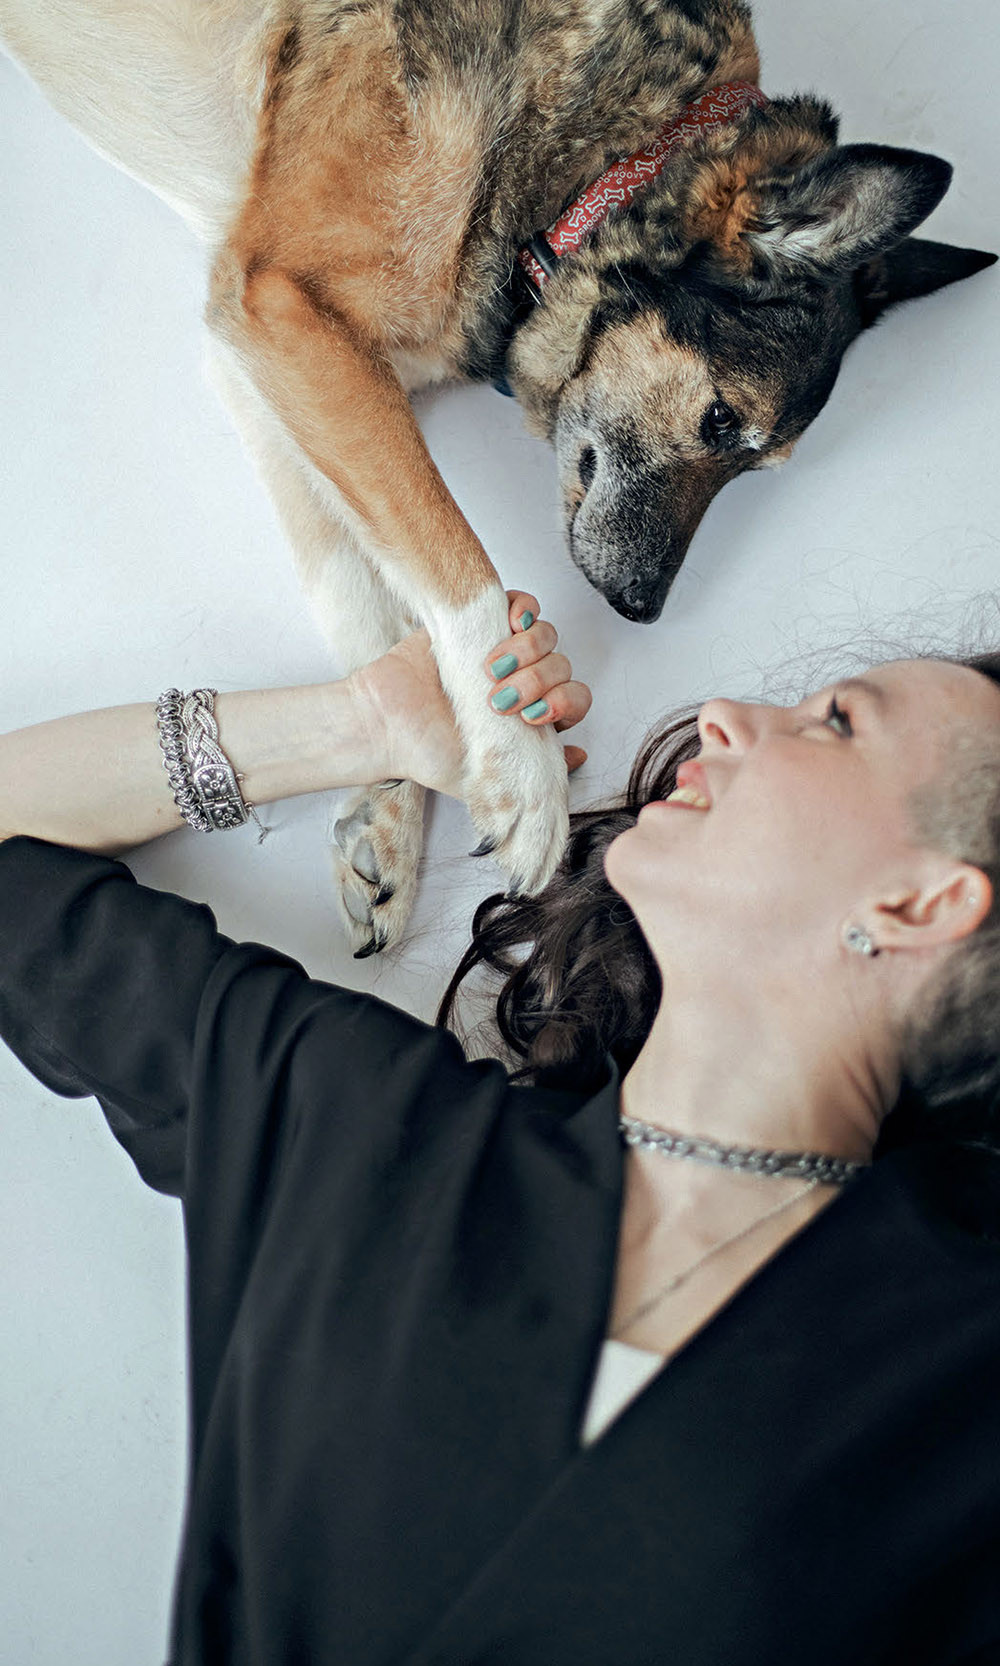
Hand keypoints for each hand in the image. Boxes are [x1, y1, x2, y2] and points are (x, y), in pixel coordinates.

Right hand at [353, 591, 591, 798]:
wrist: (385, 723)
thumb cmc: (428, 754)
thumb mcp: (487, 778)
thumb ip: (532, 774)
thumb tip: (579, 758)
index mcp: (530, 719)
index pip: (574, 701)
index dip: (565, 704)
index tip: (536, 716)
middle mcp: (521, 684)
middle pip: (562, 667)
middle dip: (540, 682)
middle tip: (502, 698)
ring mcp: (503, 651)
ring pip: (546, 636)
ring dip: (531, 650)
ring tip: (494, 666)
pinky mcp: (480, 623)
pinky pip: (521, 604)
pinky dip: (526, 608)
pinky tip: (514, 622)